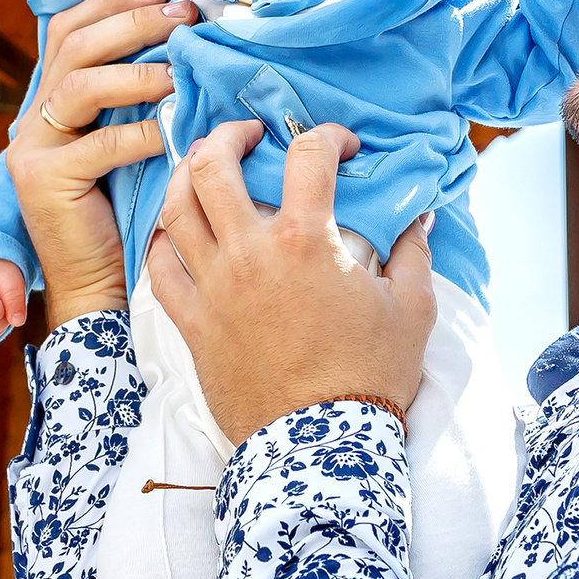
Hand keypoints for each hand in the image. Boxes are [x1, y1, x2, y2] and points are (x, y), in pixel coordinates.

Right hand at [3, 0, 198, 328]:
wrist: (95, 284)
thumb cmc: (126, 214)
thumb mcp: (133, 145)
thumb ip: (141, 101)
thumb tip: (190, 48)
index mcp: (52, 102)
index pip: (69, 29)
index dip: (113, 1)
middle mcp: (34, 119)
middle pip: (74, 46)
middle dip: (132, 22)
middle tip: (182, 17)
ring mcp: (33, 150)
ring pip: (79, 86)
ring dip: (136, 71)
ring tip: (180, 70)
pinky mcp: (44, 182)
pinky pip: (99, 144)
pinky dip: (141, 133)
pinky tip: (173, 130)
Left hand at [147, 120, 434, 445]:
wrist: (321, 443)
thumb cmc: (370, 376)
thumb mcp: (413, 309)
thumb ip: (413, 252)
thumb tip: (419, 215)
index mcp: (308, 241)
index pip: (308, 156)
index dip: (326, 135)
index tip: (340, 145)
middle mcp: (250, 253)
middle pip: (214, 164)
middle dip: (229, 134)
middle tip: (249, 135)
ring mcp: (213, 286)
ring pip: (176, 206)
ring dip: (187, 174)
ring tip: (204, 167)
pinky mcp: (192, 322)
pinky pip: (159, 265)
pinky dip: (164, 238)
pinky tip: (178, 231)